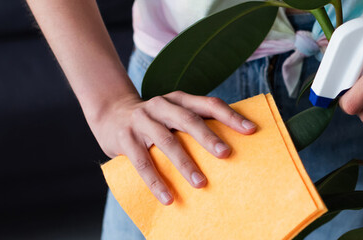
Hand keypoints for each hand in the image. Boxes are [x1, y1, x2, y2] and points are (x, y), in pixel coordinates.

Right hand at [92, 91, 256, 204]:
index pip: (209, 104)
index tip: (251, 130)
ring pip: (166, 141)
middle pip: (188, 120)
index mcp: (179, 99)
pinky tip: (168, 198)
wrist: (110, 113)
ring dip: (185, 164)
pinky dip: (156, 182)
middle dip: (208, 137)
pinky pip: (142, 162)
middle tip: (226, 154)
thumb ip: (196, 123)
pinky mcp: (125, 138)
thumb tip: (232, 146)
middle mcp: (161, 105)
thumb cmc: (154, 120)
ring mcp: (142, 120)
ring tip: (201, 184)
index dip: (230, 116)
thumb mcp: (174, 114)